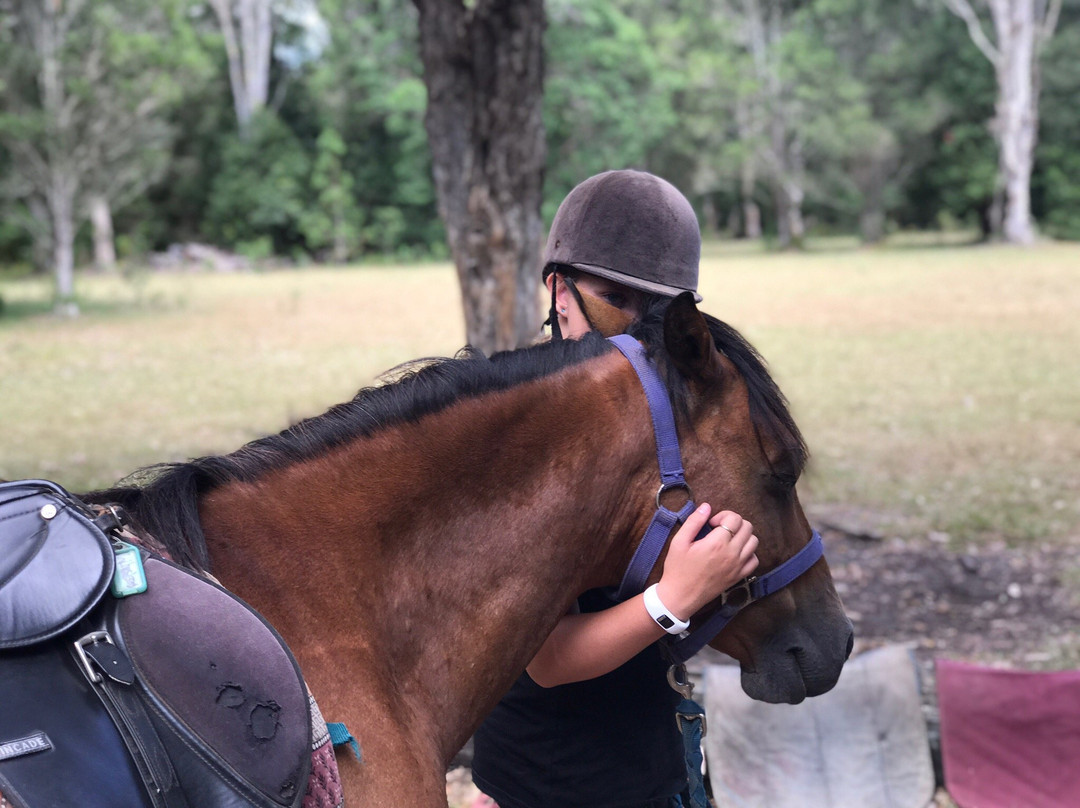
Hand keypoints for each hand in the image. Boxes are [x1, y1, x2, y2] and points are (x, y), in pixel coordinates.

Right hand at [655, 503, 758, 620]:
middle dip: (734, 523)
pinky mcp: (739, 576)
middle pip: (747, 527)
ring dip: (743, 536)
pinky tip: (735, 553)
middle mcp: (732, 554)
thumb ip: (694, 522)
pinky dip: (748, 553)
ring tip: (728, 539)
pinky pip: (754, 560)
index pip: (734, 519)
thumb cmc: (677, 568)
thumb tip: (706, 507)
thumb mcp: (679, 542)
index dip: (723, 515)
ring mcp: (738, 566)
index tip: (711, 523)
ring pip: (754, 542)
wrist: (680, 596)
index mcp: (717, 543)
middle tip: (720, 529)